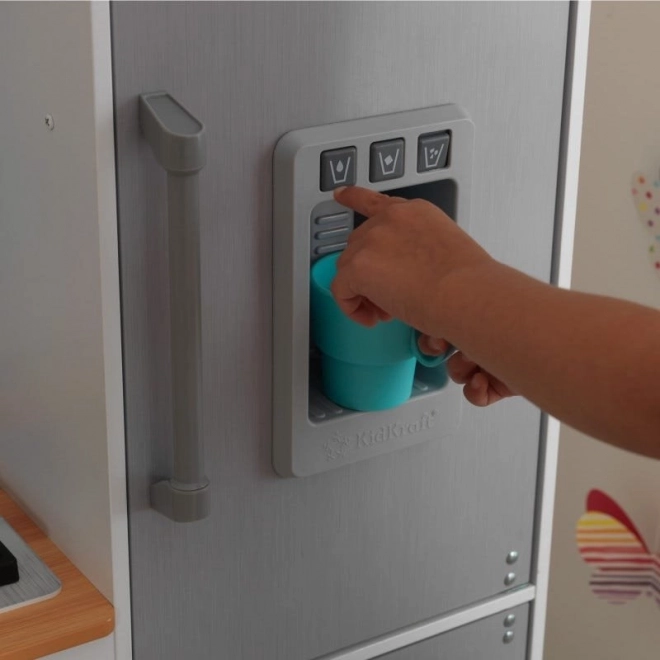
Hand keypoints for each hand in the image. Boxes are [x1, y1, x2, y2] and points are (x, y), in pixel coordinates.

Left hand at [333, 185, 513, 407]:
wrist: (466, 294)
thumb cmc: (468, 283)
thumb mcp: (445, 250)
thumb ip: (416, 251)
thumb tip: (404, 275)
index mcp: (414, 212)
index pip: (376, 201)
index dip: (354, 197)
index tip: (341, 194)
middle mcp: (390, 219)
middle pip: (360, 244)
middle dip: (370, 273)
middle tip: (390, 298)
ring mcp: (372, 239)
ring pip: (348, 268)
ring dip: (363, 292)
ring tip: (388, 311)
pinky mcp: (358, 266)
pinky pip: (341, 290)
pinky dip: (352, 308)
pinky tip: (372, 318)